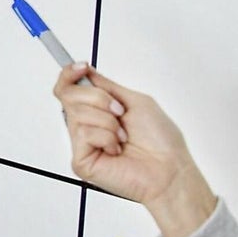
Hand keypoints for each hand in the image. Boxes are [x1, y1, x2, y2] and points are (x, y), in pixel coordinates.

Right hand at [52, 63, 217, 236]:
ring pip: (77, 113)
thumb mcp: (134, 101)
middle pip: (68, 95)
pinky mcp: (81, 161)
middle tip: (120, 112)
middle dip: (99, 98)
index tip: (83, 66)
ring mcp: (82, 144)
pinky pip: (84, 133)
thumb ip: (106, 86)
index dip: (69, 74)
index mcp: (97, 111)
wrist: (170, 170)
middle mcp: (86, 126)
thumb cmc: (161, 141)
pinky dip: (106, 137)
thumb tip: (86, 72)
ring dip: (108, 121)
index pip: (68, 88)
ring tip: (123, 137)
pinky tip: (117, 150)